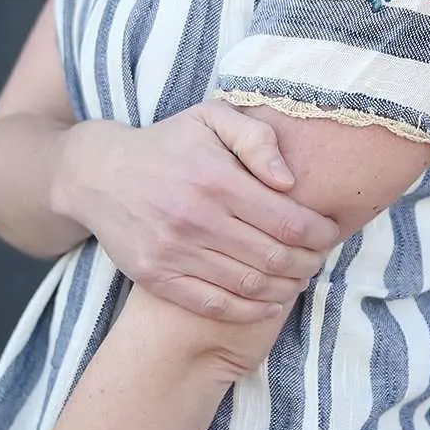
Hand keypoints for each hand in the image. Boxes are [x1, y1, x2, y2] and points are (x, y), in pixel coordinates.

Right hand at [49, 100, 341, 319]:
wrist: (99, 174)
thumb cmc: (168, 143)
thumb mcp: (211, 118)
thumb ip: (256, 138)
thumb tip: (289, 180)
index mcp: (216, 179)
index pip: (288, 221)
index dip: (319, 234)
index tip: (330, 234)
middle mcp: (195, 219)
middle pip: (274, 257)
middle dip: (308, 263)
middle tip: (318, 260)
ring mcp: (173, 252)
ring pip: (248, 285)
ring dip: (284, 288)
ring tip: (298, 279)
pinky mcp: (156, 277)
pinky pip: (213, 305)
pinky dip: (248, 310)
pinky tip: (268, 301)